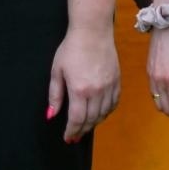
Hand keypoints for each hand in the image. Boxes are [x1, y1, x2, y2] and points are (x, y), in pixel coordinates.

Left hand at [47, 26, 120, 142]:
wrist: (93, 31)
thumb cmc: (71, 49)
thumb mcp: (57, 71)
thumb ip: (55, 95)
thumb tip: (51, 115)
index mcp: (79, 90)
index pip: (77, 119)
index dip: (72, 131)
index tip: (68, 137)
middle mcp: (96, 91)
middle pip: (91, 119)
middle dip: (82, 130)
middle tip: (76, 136)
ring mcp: (109, 85)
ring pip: (104, 112)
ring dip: (95, 122)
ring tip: (87, 126)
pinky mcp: (117, 79)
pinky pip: (114, 102)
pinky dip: (108, 111)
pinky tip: (101, 113)